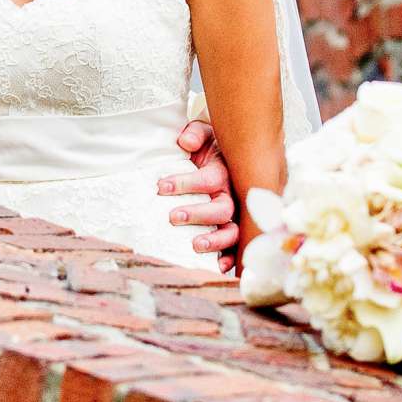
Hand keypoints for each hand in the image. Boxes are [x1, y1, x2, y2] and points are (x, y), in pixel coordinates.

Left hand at [158, 117, 238, 268]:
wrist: (241, 155)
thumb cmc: (215, 149)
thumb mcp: (207, 134)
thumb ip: (196, 134)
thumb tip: (185, 142)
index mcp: (226, 171)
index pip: (208, 179)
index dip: (185, 183)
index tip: (160, 186)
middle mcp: (236, 194)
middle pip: (223, 208)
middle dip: (198, 214)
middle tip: (173, 217)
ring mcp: (240, 213)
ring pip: (234, 230)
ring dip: (216, 240)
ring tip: (195, 245)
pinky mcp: (240, 227)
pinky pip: (240, 245)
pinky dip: (232, 257)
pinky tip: (221, 267)